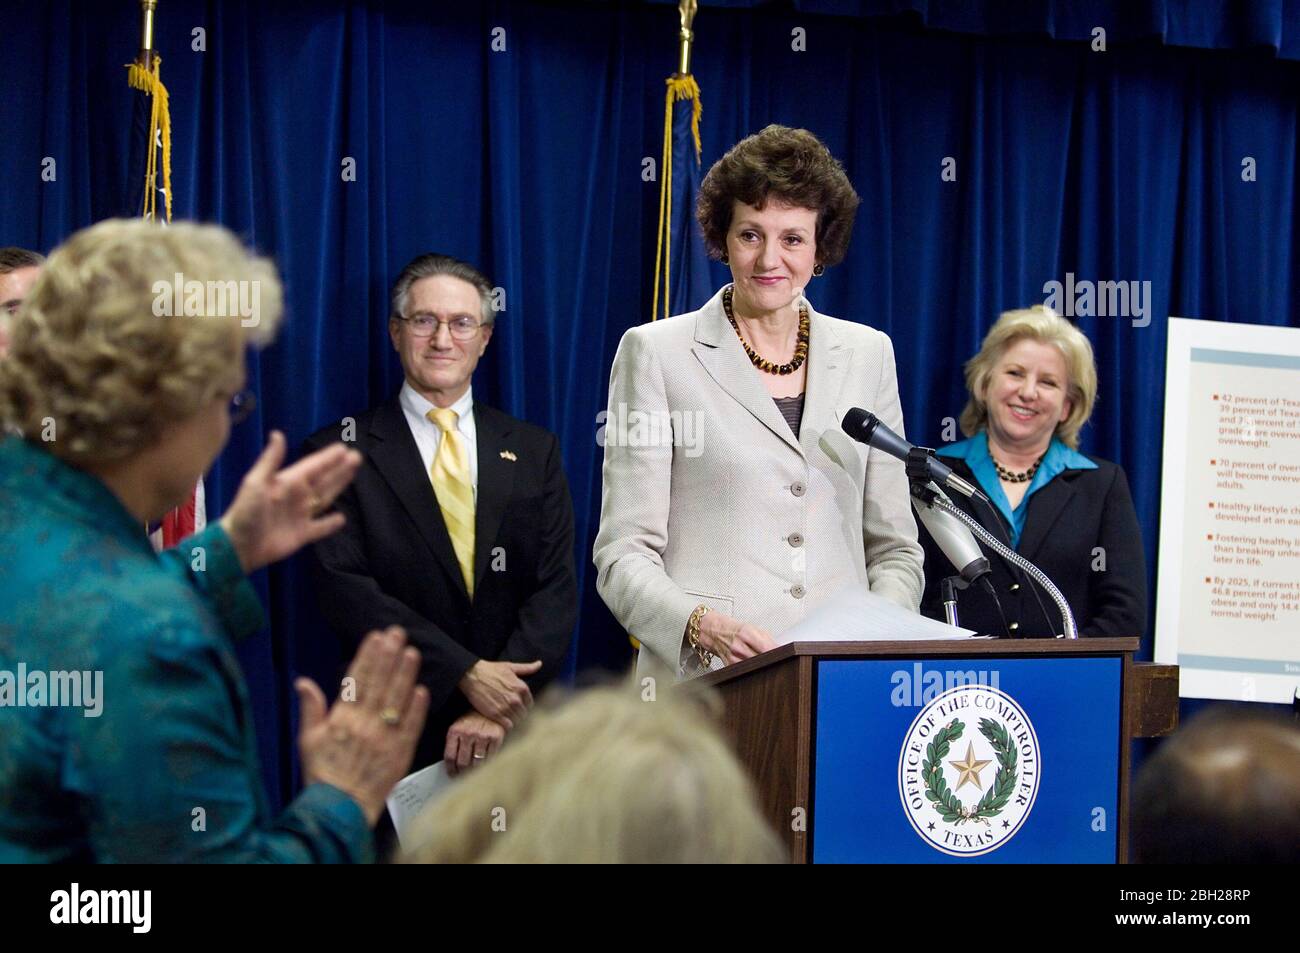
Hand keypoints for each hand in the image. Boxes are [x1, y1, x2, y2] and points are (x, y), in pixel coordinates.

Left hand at [220, 431, 362, 573]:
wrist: (238, 547)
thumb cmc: (246, 512)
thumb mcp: (255, 482)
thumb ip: (270, 460)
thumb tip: (277, 433)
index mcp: (287, 482)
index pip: (313, 467)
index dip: (328, 458)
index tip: (343, 448)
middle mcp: (297, 497)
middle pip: (324, 479)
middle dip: (340, 468)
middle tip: (357, 457)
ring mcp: (301, 516)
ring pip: (326, 498)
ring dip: (339, 486)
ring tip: (353, 474)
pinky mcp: (303, 535)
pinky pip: (321, 527)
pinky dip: (331, 524)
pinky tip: (342, 518)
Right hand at [296, 626, 430, 826]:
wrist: (338, 808)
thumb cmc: (322, 774)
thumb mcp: (307, 740)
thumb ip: (310, 709)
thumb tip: (302, 682)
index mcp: (341, 719)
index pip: (357, 680)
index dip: (368, 656)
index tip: (376, 636)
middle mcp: (364, 725)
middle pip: (379, 684)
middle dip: (389, 656)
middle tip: (398, 634)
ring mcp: (384, 738)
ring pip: (397, 700)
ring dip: (405, 674)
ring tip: (412, 652)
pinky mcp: (400, 753)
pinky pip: (410, 726)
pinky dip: (416, 708)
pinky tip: (422, 690)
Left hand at [444, 712, 507, 776]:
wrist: (493, 704)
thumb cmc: (474, 716)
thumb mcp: (459, 725)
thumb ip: (454, 742)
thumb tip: (452, 764)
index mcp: (455, 730)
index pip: (450, 757)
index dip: (450, 769)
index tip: (452, 774)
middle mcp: (468, 733)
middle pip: (462, 762)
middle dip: (462, 773)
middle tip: (463, 777)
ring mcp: (483, 736)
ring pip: (477, 763)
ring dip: (475, 772)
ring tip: (474, 774)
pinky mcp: (496, 737)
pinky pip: (491, 758)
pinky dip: (488, 765)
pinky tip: (486, 766)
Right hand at [458, 659, 541, 727]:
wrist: (472, 675)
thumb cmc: (491, 670)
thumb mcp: (511, 667)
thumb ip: (527, 668)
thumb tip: (540, 664)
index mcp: (522, 688)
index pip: (530, 704)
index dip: (524, 706)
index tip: (517, 706)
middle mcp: (516, 699)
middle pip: (524, 714)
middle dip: (518, 713)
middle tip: (510, 712)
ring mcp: (506, 708)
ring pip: (516, 720)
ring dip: (512, 720)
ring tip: (505, 716)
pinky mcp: (495, 715)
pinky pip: (508, 726)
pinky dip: (506, 725)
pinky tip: (501, 721)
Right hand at [696, 611, 775, 665]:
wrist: (714, 632)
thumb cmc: (734, 629)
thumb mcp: (753, 629)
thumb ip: (768, 640)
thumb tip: (782, 649)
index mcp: (746, 634)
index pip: (766, 648)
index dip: (778, 654)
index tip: (786, 656)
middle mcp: (739, 646)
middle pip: (761, 660)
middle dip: (771, 661)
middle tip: (779, 662)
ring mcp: (733, 658)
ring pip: (754, 667)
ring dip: (762, 666)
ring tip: (767, 664)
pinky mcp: (730, 666)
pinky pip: (745, 671)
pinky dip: (752, 669)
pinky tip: (755, 665)